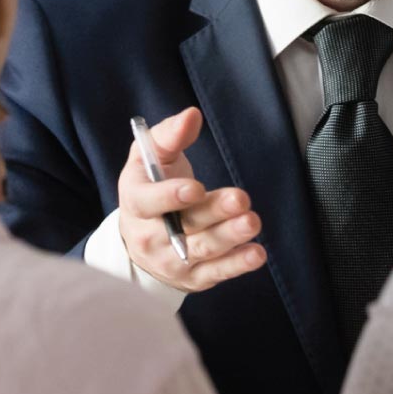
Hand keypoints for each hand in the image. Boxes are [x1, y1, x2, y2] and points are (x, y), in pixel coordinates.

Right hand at [117, 106, 266, 291]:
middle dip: (214, 213)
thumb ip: (169, 135)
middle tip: (241, 200)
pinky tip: (256, 253)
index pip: (149, 203)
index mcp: (136, 203)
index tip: (196, 188)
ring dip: (230, 237)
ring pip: (203, 251)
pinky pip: (216, 273)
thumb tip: (191, 115)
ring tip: (252, 222)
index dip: (171, 197)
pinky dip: (237, 265)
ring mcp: (172, 261)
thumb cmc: (150, 188)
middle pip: (184, 226)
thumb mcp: (149, 158)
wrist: (142, 239)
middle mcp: (150, 237)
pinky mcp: (193, 278)